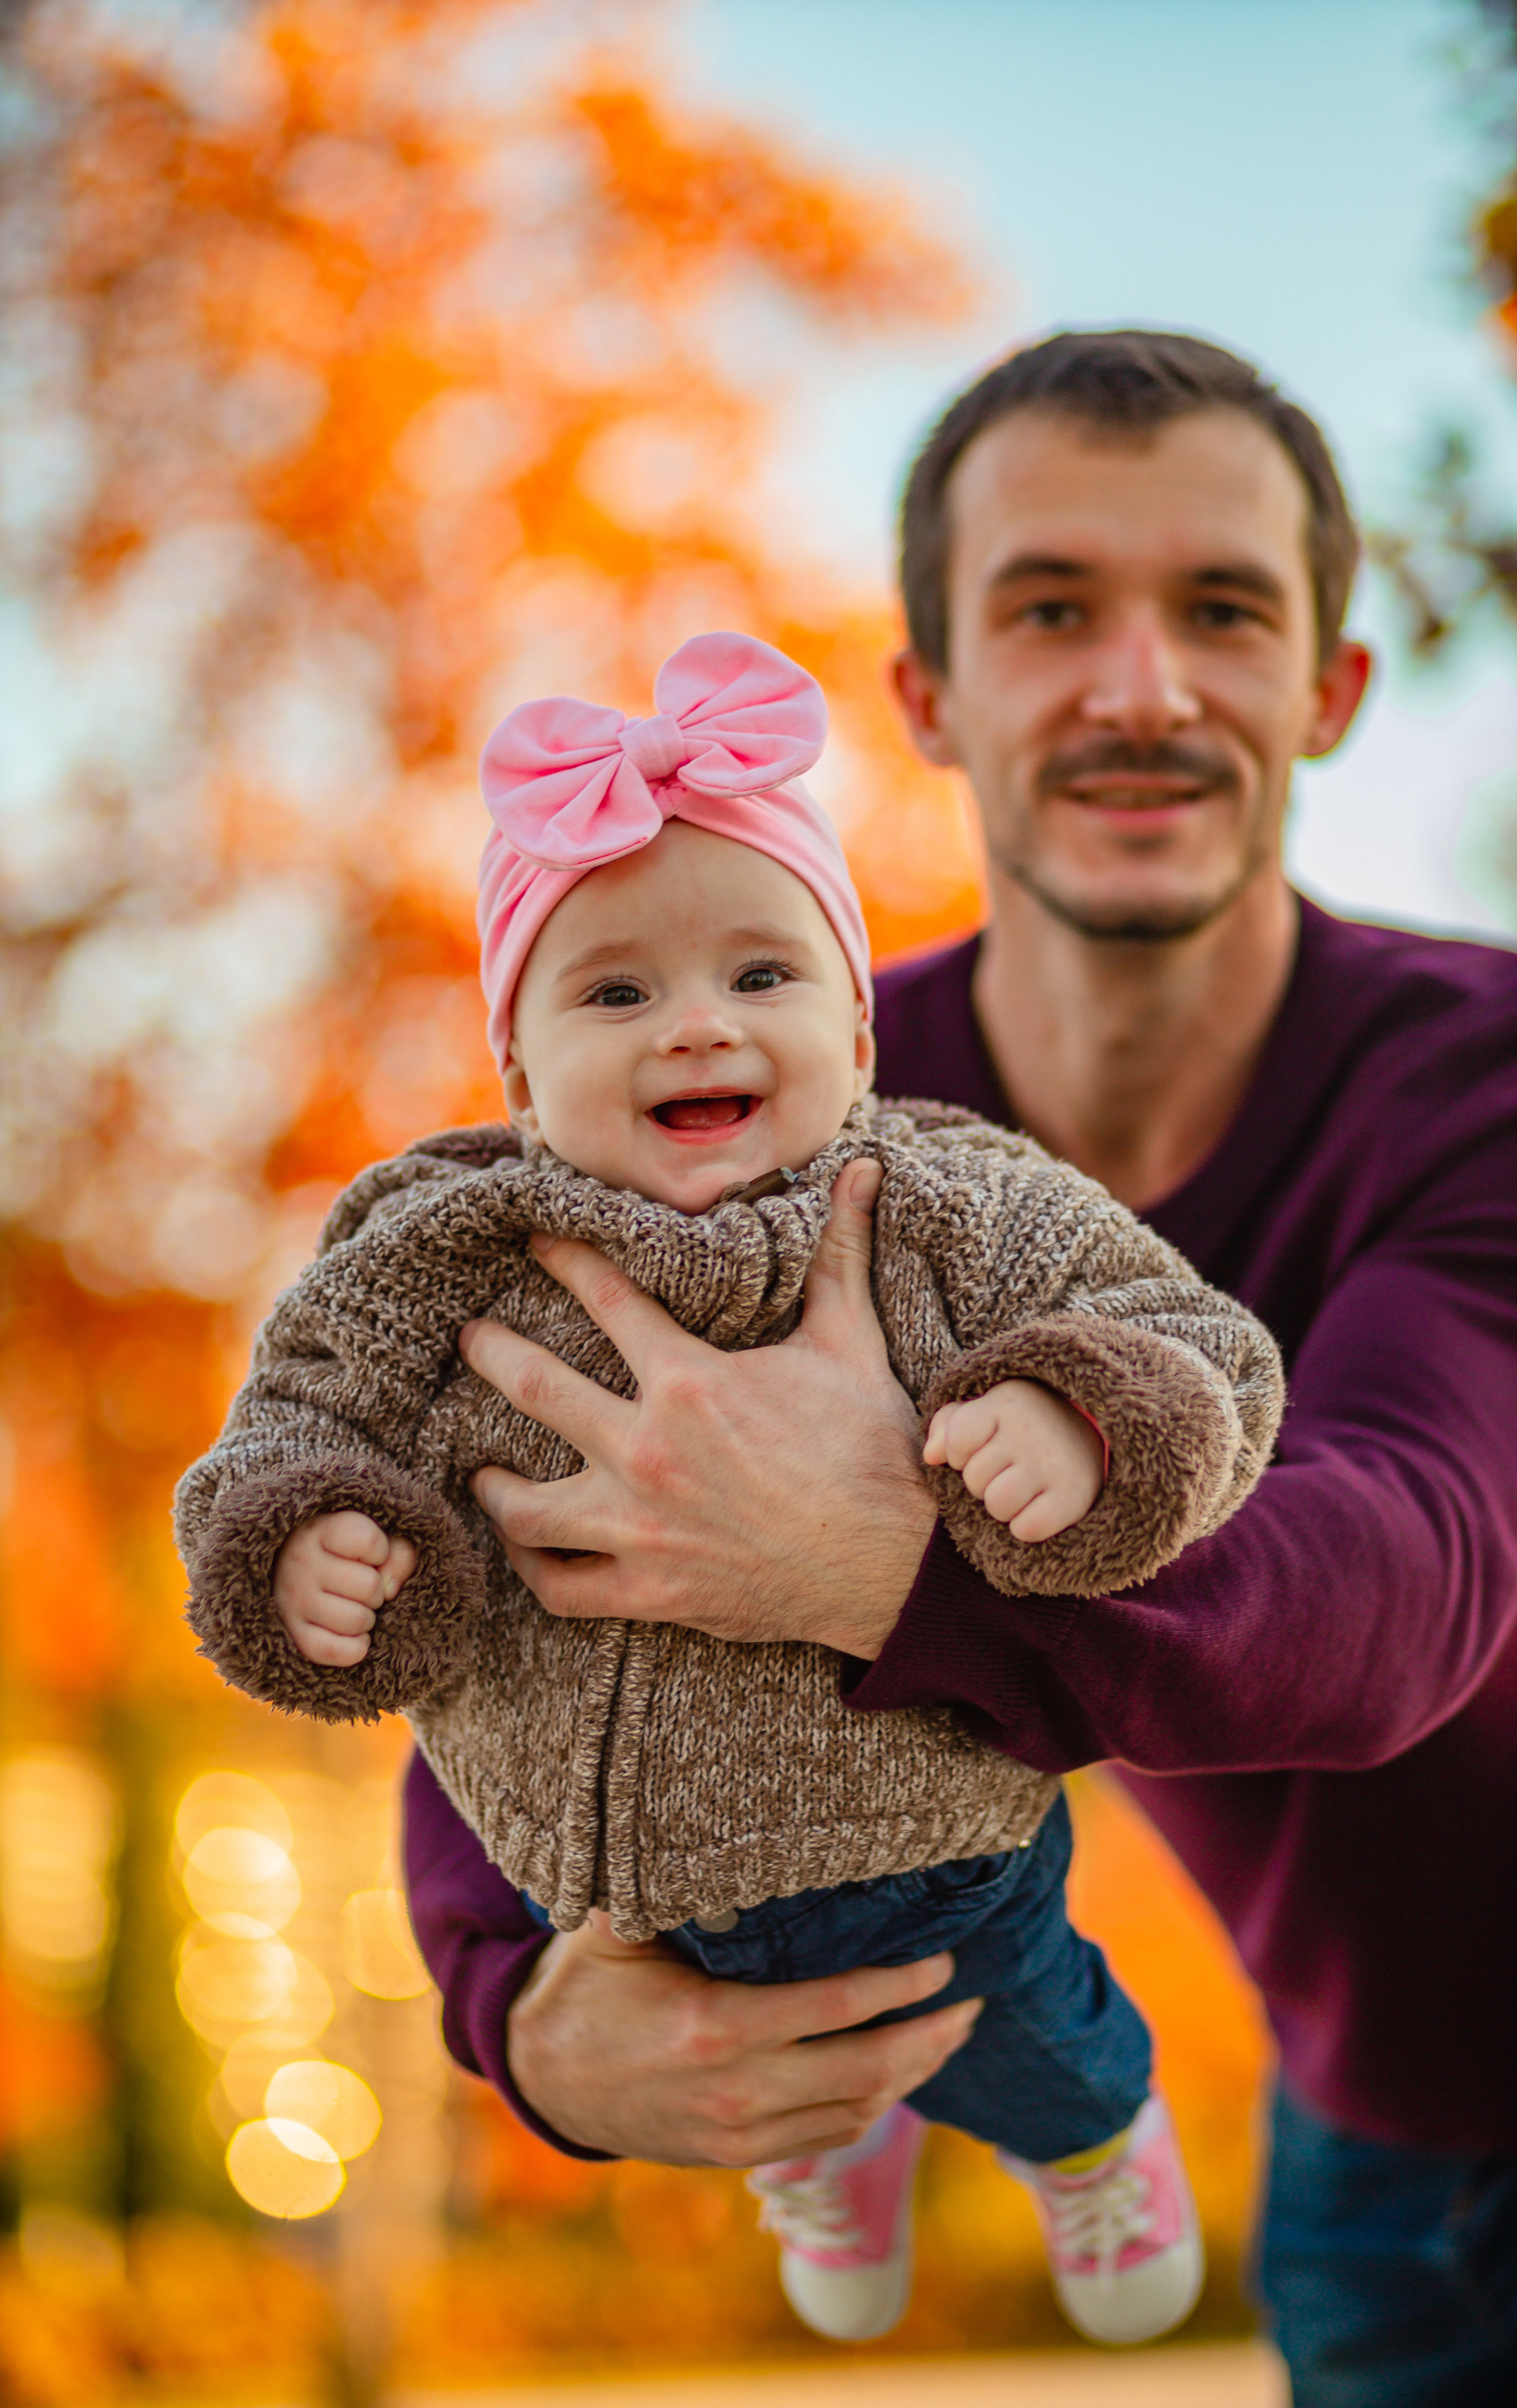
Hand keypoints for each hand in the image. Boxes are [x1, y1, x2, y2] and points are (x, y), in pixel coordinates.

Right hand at [272, 1511, 417, 1665]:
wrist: (297, 1571)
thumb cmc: (347, 1553)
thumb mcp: (375, 1539)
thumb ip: (398, 1553)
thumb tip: (390, 1590)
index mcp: (320, 1530)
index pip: (369, 1542)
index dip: (380, 1551)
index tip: (368, 1553)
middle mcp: (301, 1562)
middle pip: (369, 1586)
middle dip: (376, 1590)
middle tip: (362, 1587)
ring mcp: (292, 1599)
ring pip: (356, 1621)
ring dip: (367, 1619)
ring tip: (356, 1607)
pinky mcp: (293, 1633)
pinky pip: (335, 1651)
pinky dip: (354, 1648)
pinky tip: (354, 1635)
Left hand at [461, 1160, 936, 1657]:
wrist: (898, 1563)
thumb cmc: (871, 1449)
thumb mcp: (849, 1343)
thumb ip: (837, 1256)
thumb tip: (860, 1170)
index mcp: (691, 1381)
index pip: (605, 1297)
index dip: (563, 1259)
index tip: (534, 1242)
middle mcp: (650, 1450)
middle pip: (535, 1389)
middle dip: (491, 1354)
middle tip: (469, 1338)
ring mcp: (642, 1526)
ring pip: (525, 1508)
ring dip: (493, 1485)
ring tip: (479, 1469)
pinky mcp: (650, 1590)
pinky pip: (561, 1587)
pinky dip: (535, 1571)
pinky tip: (528, 1552)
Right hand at [508, 1909, 982, 2165]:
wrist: (541, 2076)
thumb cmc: (586, 1985)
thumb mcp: (619, 1924)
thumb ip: (674, 1883)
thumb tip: (723, 1819)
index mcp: (717, 2026)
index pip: (840, 2008)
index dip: (903, 1986)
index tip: (944, 1961)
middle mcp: (739, 2091)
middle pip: (868, 2070)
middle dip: (932, 2037)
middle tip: (974, 2003)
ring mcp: (740, 2133)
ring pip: (857, 2112)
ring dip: (914, 2075)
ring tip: (951, 2035)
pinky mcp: (736, 2156)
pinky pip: (827, 2138)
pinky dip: (873, 2106)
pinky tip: (896, 2075)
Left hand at [923, 1378, 1104, 1540]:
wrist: (1097, 1432)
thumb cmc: (1024, 1424)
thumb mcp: (986, 1410)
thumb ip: (948, 1425)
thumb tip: (930, 1456)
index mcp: (1007, 1400)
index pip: (957, 1442)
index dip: (960, 1453)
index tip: (983, 1446)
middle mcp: (1032, 1430)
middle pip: (974, 1479)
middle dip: (985, 1479)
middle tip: (1012, 1467)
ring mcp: (1055, 1464)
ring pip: (998, 1505)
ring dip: (1004, 1505)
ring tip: (1023, 1487)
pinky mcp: (1075, 1497)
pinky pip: (1027, 1529)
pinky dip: (1028, 1526)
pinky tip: (1040, 1505)